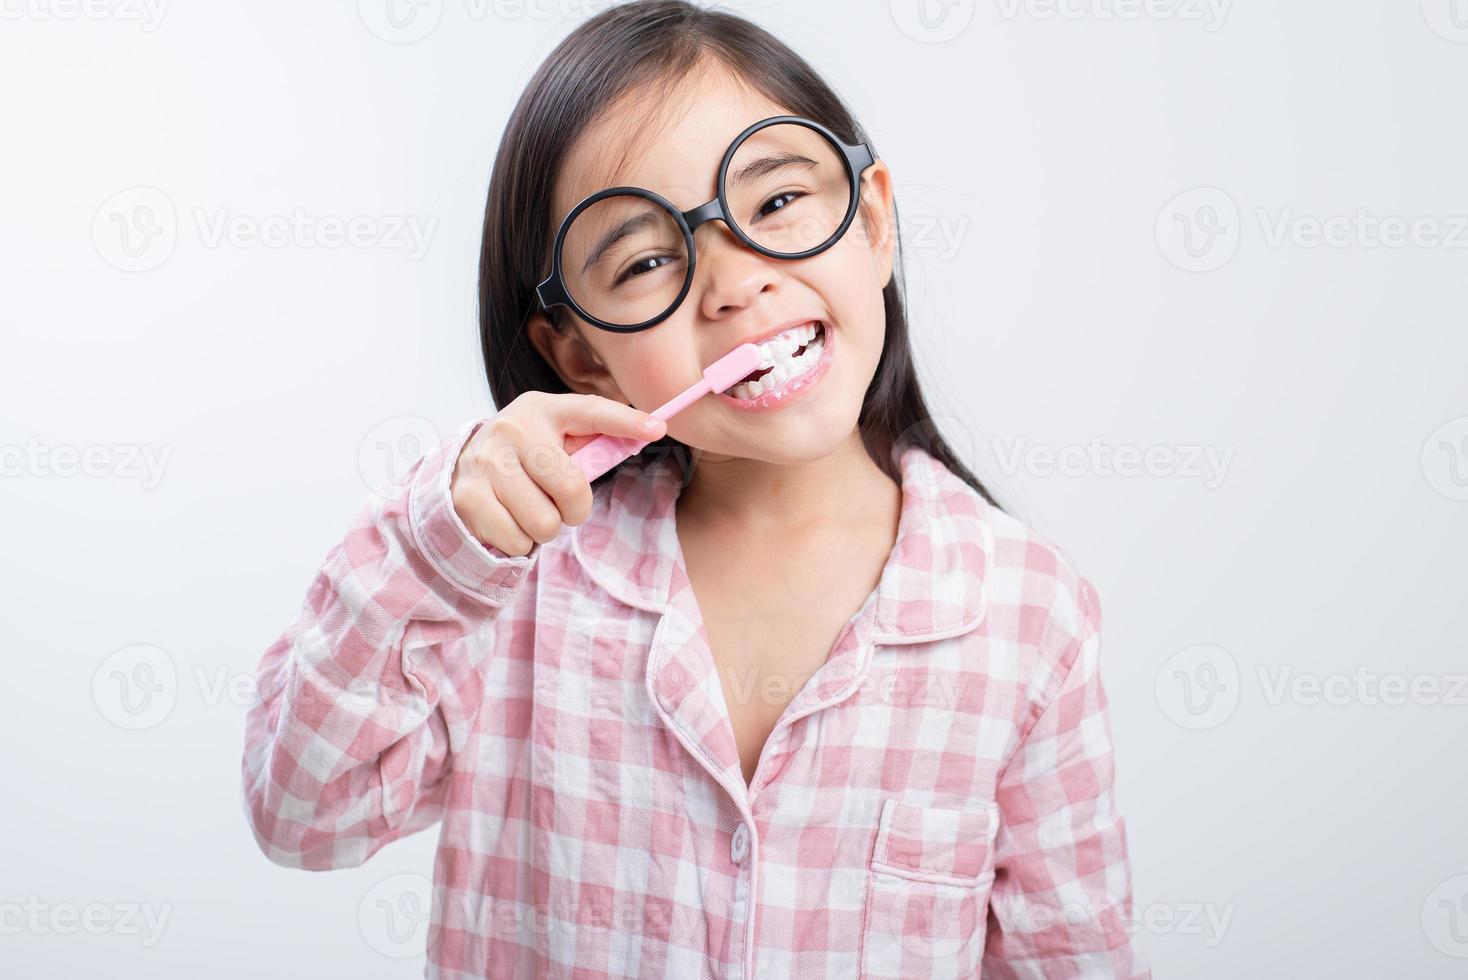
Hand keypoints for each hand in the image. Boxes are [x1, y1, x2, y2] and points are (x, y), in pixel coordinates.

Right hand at [449, 392, 665, 555]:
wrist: (464, 468)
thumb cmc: (527, 456)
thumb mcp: (556, 439)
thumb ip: (593, 442)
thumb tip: (649, 433)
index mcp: (543, 409)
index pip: (590, 411)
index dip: (625, 421)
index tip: (656, 429)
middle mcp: (512, 429)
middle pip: (571, 488)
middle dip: (575, 509)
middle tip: (561, 505)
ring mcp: (487, 462)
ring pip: (544, 522)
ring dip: (544, 527)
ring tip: (529, 509)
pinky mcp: (468, 497)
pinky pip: (517, 541)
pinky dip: (520, 542)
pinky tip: (508, 519)